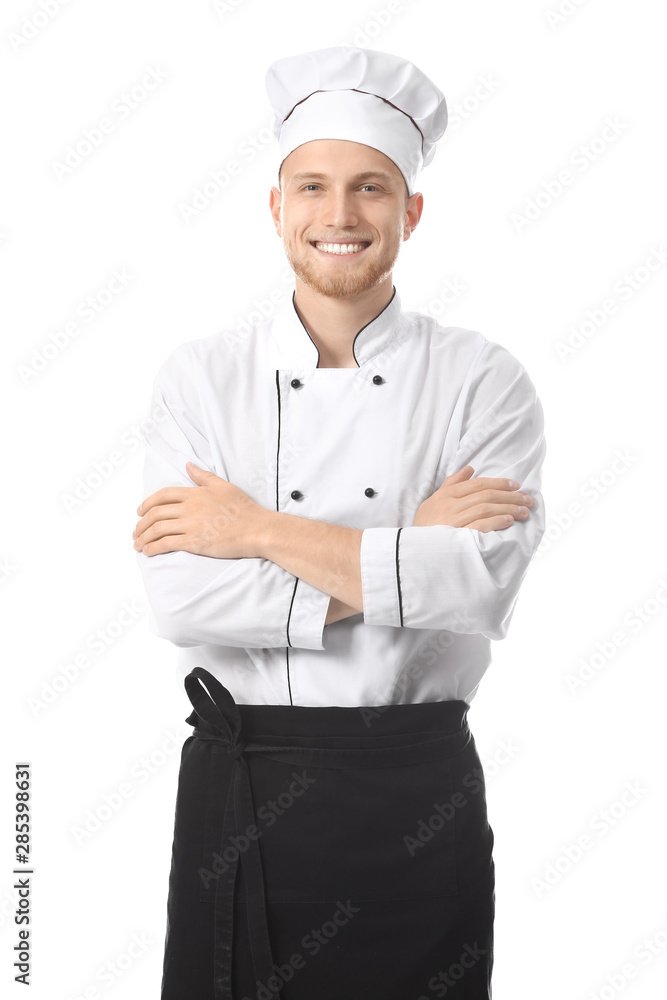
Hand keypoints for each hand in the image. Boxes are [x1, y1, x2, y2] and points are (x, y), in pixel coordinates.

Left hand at [132, 462, 269, 557]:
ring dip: (143, 538)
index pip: (162, 495)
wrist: (256, 529)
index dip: (147, 503)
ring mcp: (191, 525)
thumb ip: (203, 476)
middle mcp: (189, 508)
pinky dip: (153, 548)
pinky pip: (166, 544)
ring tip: (138, 544)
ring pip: (157, 529)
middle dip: (141, 524)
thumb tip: (188, 465)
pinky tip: (148, 552)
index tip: (140, 512)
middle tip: (136, 532)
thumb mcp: (223, 486)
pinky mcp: (194, 542)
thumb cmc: (244, 509)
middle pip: (155, 513)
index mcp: (195, 493)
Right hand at [413, 466, 532, 532]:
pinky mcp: (456, 537)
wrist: (412, 550)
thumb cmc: (426, 526)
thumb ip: (452, 484)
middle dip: (510, 496)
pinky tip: (509, 521)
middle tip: (528, 499)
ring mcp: (453, 521)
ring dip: (508, 508)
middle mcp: (449, 505)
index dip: (499, 483)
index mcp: (446, 495)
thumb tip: (469, 469)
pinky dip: (496, 521)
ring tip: (524, 511)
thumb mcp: (434, 501)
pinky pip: (480, 525)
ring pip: (486, 508)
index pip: (477, 484)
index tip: (516, 486)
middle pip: (486, 495)